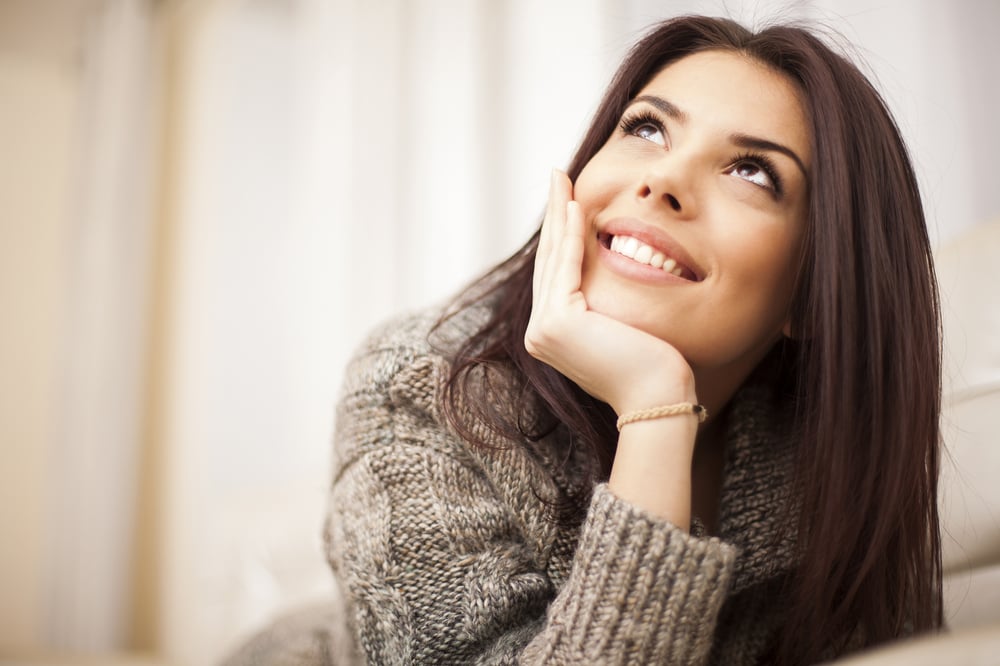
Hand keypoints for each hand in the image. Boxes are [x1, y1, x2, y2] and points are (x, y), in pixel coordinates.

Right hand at [524, 170, 697, 415]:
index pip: (557, 271)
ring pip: (553, 258)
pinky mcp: (555, 323)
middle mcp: (539, 334)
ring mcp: (542, 330)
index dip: (559, 231)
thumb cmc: (654, 365)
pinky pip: (566, 267)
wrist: (658, 396)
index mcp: (551, 335)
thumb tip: (614, 264)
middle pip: (549, 259)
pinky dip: (570, 235)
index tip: (567, 196)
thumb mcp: (622, 323)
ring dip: (557, 214)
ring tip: (562, 179)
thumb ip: (604, 300)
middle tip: (557, 175)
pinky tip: (575, 206)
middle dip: (553, 214)